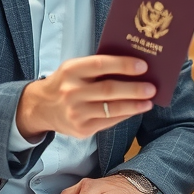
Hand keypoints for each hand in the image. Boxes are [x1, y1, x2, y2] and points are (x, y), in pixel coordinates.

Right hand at [16, 55, 154, 140]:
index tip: (143, 66)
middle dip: (134, 89)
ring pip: (111, 109)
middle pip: (109, 89)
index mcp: (71, 70)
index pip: (100, 64)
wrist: (41, 107)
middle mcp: (72, 91)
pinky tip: (136, 110)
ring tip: (149, 101)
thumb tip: (132, 66)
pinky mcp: (81, 129)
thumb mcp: (74, 69)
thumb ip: (98, 66)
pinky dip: (125, 115)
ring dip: (134, 105)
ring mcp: (76, 112)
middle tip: (152, 87)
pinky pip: (109, 121)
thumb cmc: (66, 83)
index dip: (123, 65)